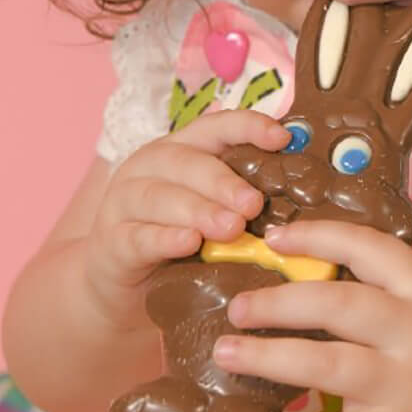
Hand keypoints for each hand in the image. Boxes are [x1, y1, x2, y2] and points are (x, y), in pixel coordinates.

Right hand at [83, 109, 290, 324]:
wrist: (119, 285)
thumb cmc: (177, 239)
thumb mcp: (209, 211)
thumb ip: (240, 198)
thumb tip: (300, 195)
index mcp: (181, 150)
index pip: (215, 127)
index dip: (248, 126)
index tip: (281, 138)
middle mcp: (150, 167)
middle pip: (187, 163)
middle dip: (224, 182)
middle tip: (254, 204)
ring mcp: (125, 202)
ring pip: (160, 197)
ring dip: (198, 210)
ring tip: (230, 228)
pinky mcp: (111, 242)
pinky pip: (138, 236)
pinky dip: (164, 238)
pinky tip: (188, 243)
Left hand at [210, 220, 411, 411]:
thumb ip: (389, 291)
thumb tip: (313, 270)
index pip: (368, 247)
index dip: (317, 235)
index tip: (275, 236)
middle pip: (340, 302)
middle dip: (280, 300)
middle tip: (236, 305)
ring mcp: (407, 383)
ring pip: (330, 363)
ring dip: (270, 357)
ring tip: (227, 352)